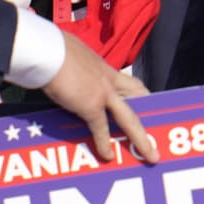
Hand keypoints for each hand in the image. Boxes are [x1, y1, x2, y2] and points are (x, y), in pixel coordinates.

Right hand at [43, 32, 157, 163]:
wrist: (46, 50)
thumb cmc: (51, 47)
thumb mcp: (71, 53)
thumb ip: (75, 65)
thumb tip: (65, 70)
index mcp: (104, 67)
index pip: (129, 83)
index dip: (139, 95)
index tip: (145, 105)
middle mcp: (108, 79)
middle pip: (138, 99)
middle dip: (148, 115)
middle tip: (157, 133)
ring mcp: (103, 93)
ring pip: (130, 120)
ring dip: (141, 139)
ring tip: (150, 156)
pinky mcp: (91, 105)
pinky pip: (101, 130)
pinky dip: (104, 144)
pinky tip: (107, 156)